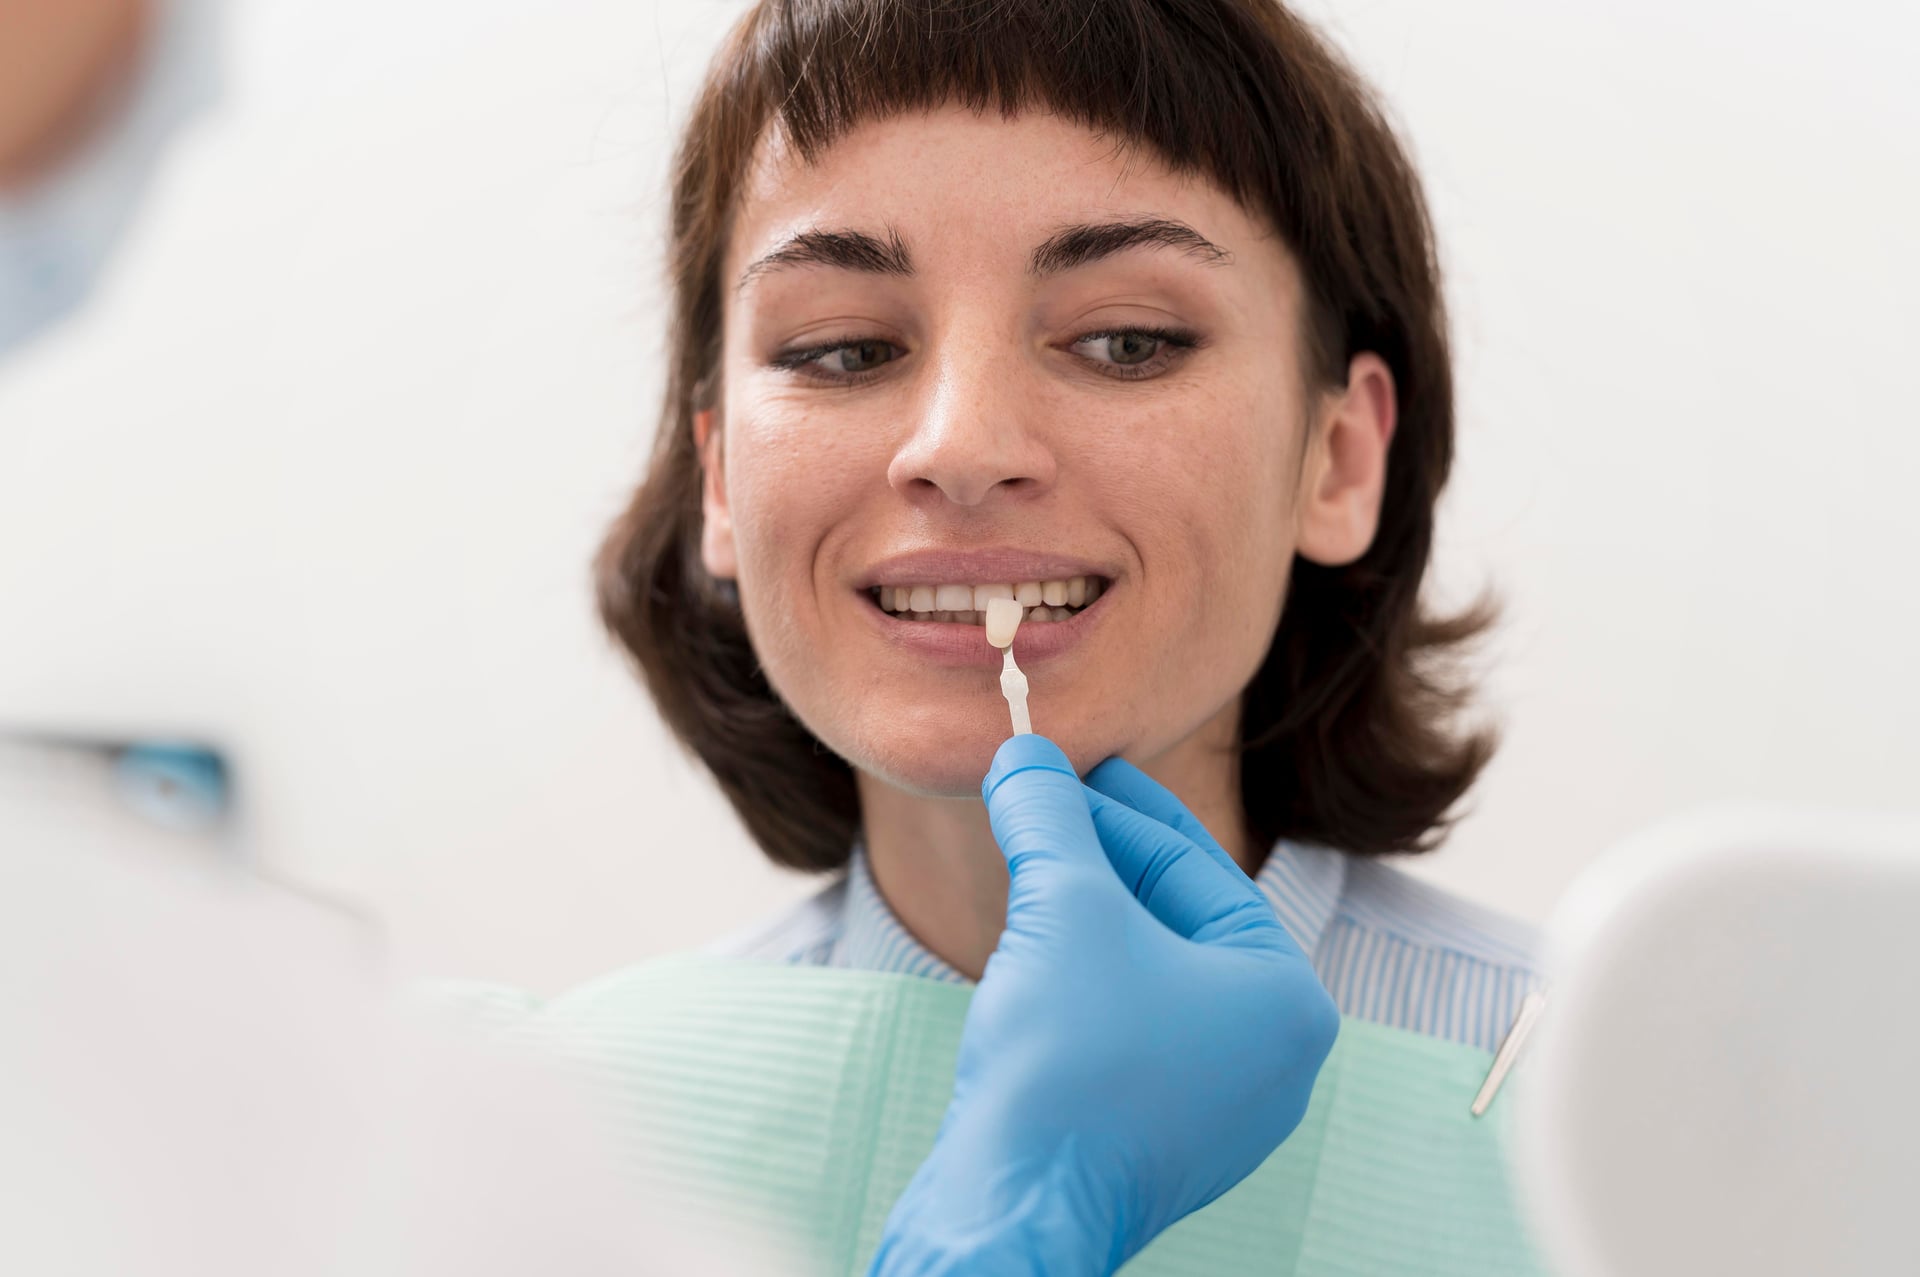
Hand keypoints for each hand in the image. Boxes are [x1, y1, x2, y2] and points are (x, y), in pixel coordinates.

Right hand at [868, 733, 1340, 1275]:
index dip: (1113, 803)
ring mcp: (1221, 1107)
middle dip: (1099, 859)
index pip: (1193, 864)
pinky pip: (1130, 1031)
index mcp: (1286, 998)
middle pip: (1176, 917)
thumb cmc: (1066, 1066)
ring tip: (1027, 868)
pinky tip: (1030, 956)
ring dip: (1085, 918)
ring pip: (1149, 974)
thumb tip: (1023, 751)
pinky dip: (1083, 982)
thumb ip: (1051, 816)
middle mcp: (1272, 1057)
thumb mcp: (1063, 907)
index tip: (1056, 764)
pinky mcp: (1162, 1139)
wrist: (1015, 1210)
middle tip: (1037, 803)